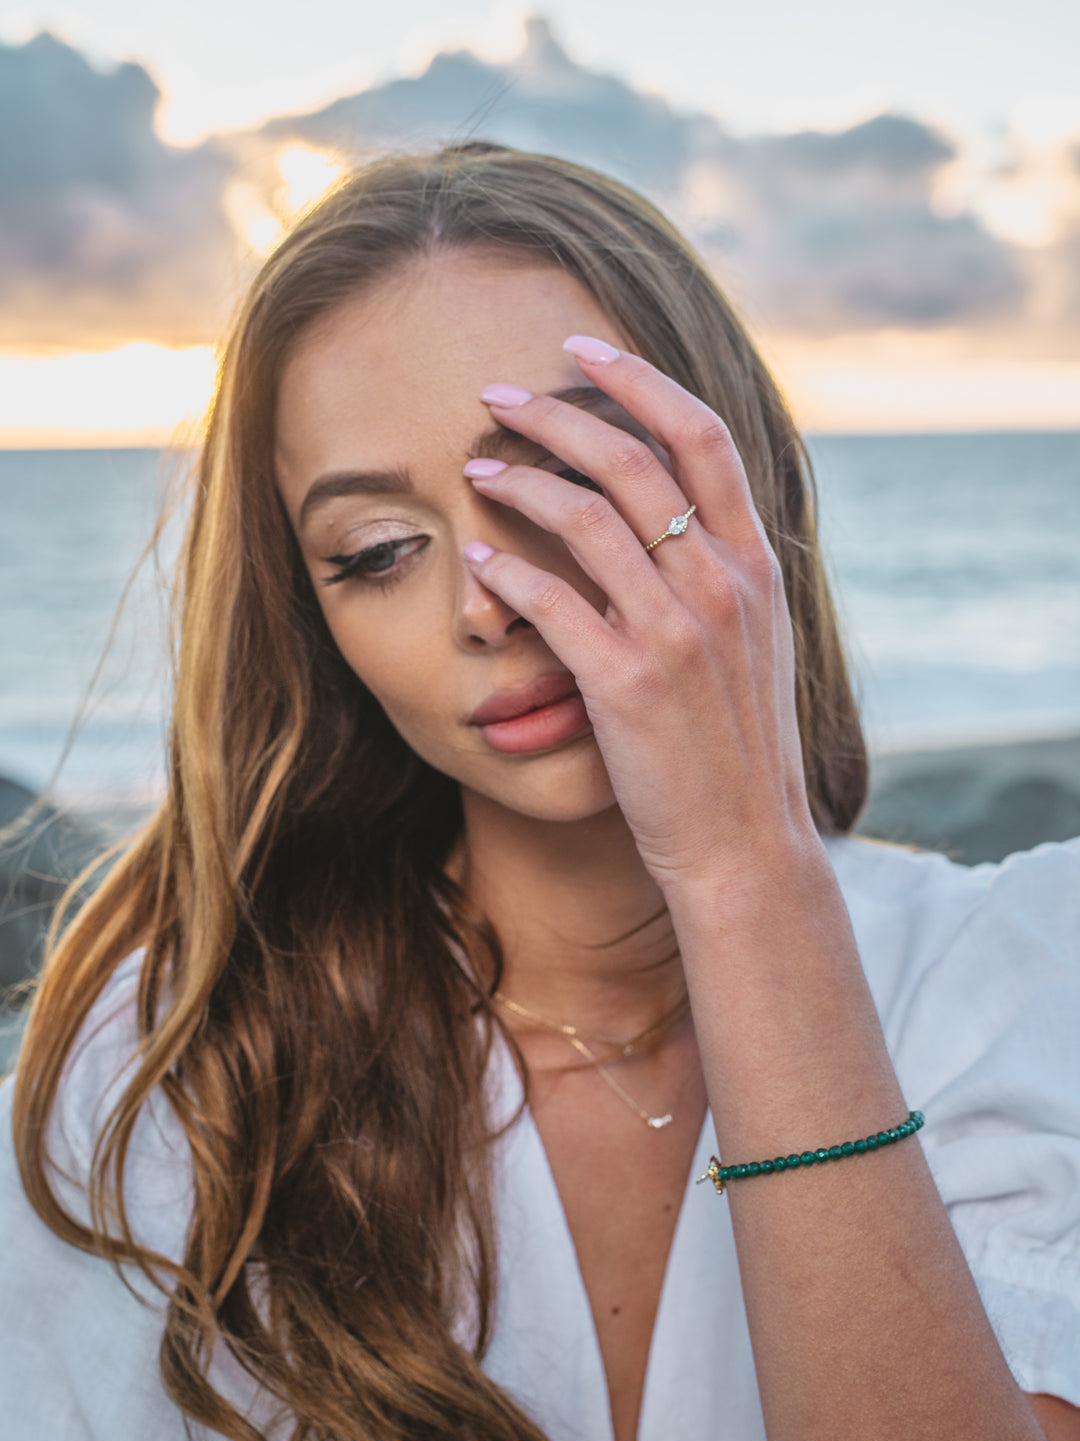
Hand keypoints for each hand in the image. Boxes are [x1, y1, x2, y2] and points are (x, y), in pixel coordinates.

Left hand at [462, 336, 823, 893]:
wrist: (746, 845)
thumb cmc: (737, 749)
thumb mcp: (755, 647)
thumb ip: (722, 576)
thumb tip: (679, 519)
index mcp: (755, 568)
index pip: (703, 437)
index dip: (641, 380)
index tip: (585, 351)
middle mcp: (722, 587)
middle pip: (635, 461)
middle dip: (558, 411)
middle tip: (500, 394)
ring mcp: (678, 634)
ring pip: (589, 518)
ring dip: (522, 481)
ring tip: (476, 469)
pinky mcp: (628, 684)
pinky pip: (555, 603)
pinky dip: (508, 572)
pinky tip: (476, 562)